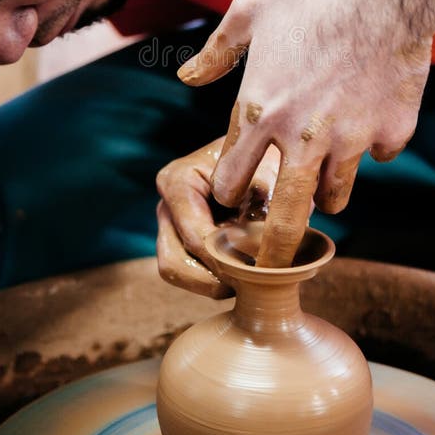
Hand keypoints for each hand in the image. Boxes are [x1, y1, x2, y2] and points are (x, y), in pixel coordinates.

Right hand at [156, 137, 280, 297]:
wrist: (264, 150)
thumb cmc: (264, 158)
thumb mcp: (268, 176)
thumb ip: (261, 209)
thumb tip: (262, 253)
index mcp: (178, 181)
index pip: (195, 235)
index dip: (224, 260)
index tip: (255, 272)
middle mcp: (167, 205)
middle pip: (173, 262)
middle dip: (213, 279)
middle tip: (251, 285)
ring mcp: (171, 225)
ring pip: (178, 272)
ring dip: (215, 282)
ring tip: (251, 279)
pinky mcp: (182, 240)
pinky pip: (191, 272)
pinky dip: (218, 278)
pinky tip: (247, 272)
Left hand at [177, 0, 432, 267]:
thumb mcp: (251, 7)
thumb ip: (217, 51)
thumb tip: (186, 77)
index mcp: (260, 108)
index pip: (230, 175)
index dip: (229, 189)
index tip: (233, 194)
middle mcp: (302, 135)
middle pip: (284, 215)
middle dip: (274, 246)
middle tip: (272, 259)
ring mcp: (351, 138)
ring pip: (336, 194)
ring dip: (326, 194)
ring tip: (323, 186)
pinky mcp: (392, 131)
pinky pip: (379, 156)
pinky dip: (372, 149)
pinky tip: (368, 127)